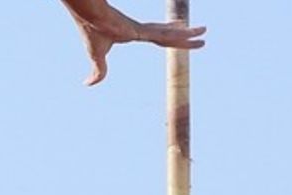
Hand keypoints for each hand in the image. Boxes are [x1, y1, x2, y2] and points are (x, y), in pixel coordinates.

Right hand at [72, 6, 205, 85]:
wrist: (88, 14)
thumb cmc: (91, 30)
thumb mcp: (96, 56)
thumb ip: (98, 70)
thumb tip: (87, 84)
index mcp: (134, 32)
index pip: (157, 36)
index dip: (170, 35)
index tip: (181, 30)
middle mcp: (142, 29)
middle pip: (168, 34)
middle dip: (185, 35)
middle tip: (201, 33)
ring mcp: (143, 29)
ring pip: (170, 34)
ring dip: (188, 34)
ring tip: (204, 31)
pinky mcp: (141, 30)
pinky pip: (162, 35)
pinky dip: (176, 35)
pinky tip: (189, 33)